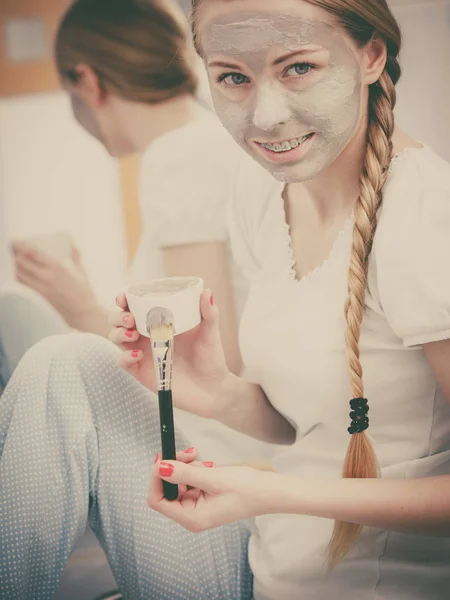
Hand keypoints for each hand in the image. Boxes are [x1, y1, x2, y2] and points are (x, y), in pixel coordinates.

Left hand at [12, 242, 106, 333]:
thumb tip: (72, 246)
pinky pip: (23, 284)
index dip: (21, 246)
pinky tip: (22, 274)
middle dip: (16, 254)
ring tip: (17, 261)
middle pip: (21, 262)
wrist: (82, 313)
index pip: (33, 253)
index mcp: (58, 267)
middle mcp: (47, 277)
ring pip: (19, 274)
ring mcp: (41, 287)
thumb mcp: (81, 272)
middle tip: (15, 250)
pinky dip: (20, 277)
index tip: (16, 241)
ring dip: (16, 266)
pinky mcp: (39, 296)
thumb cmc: (84, 293)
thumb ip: (75, 257)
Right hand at [108, 291, 230, 417]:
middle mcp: (147, 335)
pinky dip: (125, 356)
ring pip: (116, 338)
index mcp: (160, 321)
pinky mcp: (141, 371)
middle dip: (118, 317)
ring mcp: (142, 353)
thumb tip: (207, 292)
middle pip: (119, 321)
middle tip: (131, 319)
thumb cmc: (211, 358)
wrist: (212, 388)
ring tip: (133, 334)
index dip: (125, 300)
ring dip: (118, 333)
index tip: (124, 297)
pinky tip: (139, 354)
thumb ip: (209, 314)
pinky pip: (123, 362)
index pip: (135, 306)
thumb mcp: (210, 333)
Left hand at [147, 457, 270, 530]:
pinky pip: (190, 480)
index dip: (156, 479)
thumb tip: (160, 468)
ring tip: (201, 458)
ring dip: (185, 466)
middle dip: (173, 467)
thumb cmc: (246, 489)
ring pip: (178, 481)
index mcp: (192, 518)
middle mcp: (192, 515)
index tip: (163, 458)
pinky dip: (194, 469)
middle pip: (167, 489)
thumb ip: (184, 473)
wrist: (269, 491)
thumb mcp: (213, 478)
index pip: (158, 500)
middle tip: (188, 452)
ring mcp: (198, 506)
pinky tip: (208, 465)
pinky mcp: (205, 497)